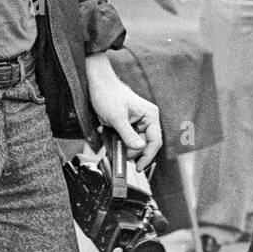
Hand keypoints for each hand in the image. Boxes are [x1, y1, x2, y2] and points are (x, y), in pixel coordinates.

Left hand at [85, 53, 162, 170]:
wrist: (98, 84)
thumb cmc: (109, 94)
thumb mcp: (117, 117)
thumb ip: (128, 135)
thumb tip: (139, 149)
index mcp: (150, 115)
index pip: (155, 141)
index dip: (148, 156)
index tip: (138, 167)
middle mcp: (147, 119)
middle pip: (144, 144)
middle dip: (131, 152)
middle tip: (118, 155)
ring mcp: (137, 122)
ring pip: (134, 143)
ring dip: (123, 147)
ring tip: (111, 146)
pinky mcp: (128, 124)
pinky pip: (127, 139)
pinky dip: (119, 142)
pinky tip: (110, 139)